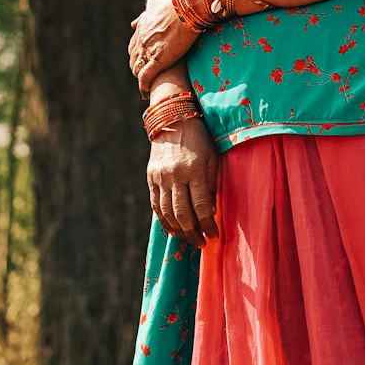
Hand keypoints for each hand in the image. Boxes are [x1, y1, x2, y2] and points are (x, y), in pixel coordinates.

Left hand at [128, 0, 199, 94]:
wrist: (187, 6)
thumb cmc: (178, 3)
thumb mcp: (156, 7)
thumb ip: (143, 17)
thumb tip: (132, 24)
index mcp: (142, 28)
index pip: (134, 47)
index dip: (138, 56)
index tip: (142, 62)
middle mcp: (142, 40)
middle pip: (134, 59)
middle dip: (138, 67)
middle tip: (145, 76)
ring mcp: (149, 49)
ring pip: (138, 68)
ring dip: (141, 77)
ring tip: (146, 85)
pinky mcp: (159, 58)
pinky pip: (146, 76)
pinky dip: (143, 85)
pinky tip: (145, 92)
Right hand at [147, 118, 218, 248]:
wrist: (173, 120)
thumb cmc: (200, 140)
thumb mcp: (212, 158)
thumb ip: (211, 185)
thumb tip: (209, 213)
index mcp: (195, 170)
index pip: (201, 206)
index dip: (207, 225)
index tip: (214, 237)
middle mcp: (176, 175)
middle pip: (182, 214)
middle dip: (192, 232)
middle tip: (201, 243)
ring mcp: (161, 178)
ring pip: (167, 213)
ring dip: (178, 230)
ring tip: (189, 239)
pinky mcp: (151, 178)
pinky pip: (156, 205)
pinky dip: (164, 220)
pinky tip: (173, 229)